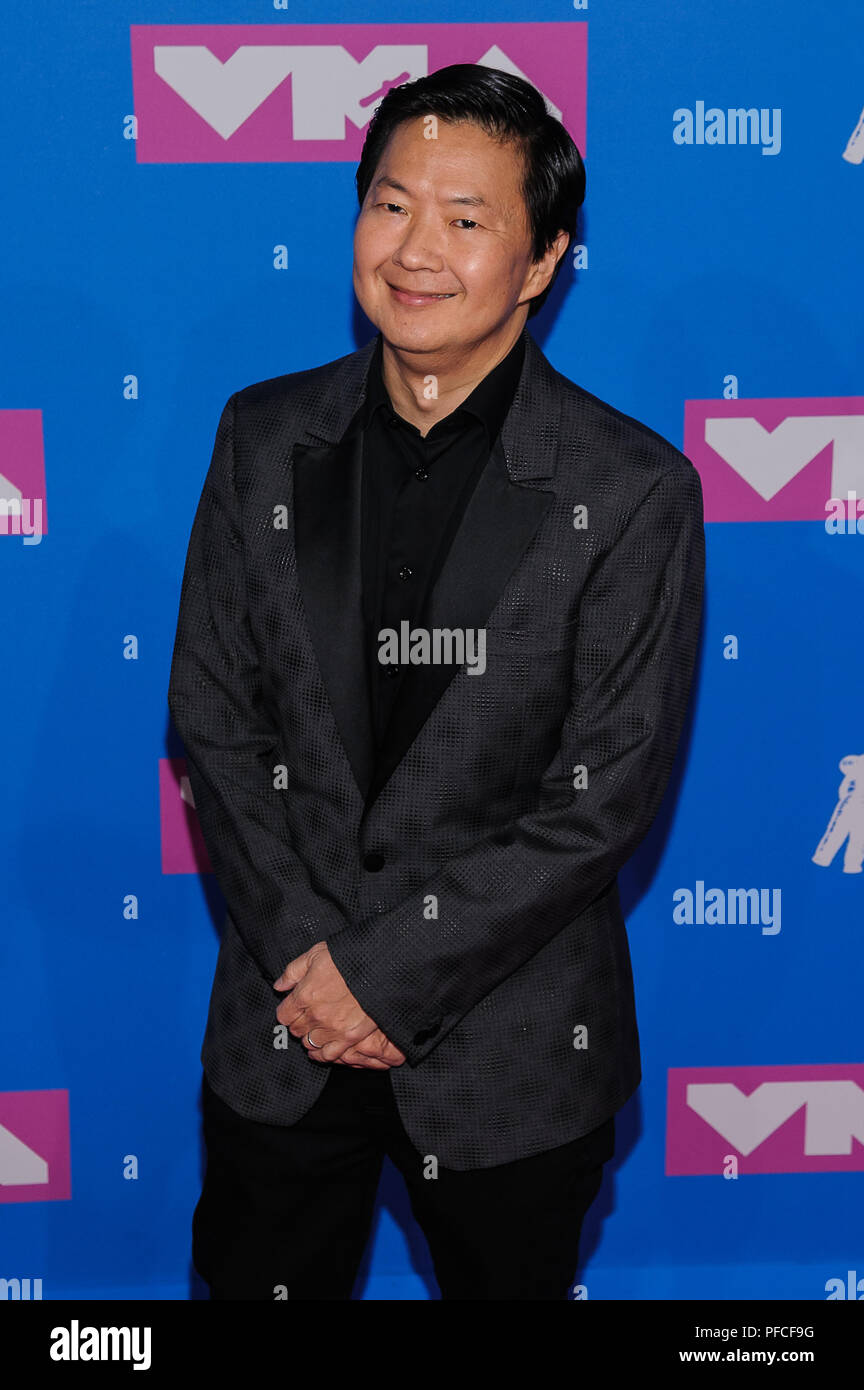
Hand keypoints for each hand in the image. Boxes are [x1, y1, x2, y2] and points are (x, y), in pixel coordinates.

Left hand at [273, 942, 405, 1068]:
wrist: (378, 966)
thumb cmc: (348, 957)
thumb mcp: (315, 954)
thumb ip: (293, 972)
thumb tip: (279, 986)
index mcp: (305, 995)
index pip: (283, 1015)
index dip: (288, 1011)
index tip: (294, 1007)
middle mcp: (316, 1015)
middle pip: (296, 1030)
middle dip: (299, 1023)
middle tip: (308, 1015)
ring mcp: (333, 1028)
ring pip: (309, 1043)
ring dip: (310, 1037)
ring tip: (317, 1029)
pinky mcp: (350, 1037)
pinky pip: (329, 1054)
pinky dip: (322, 1054)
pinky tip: (322, 1049)